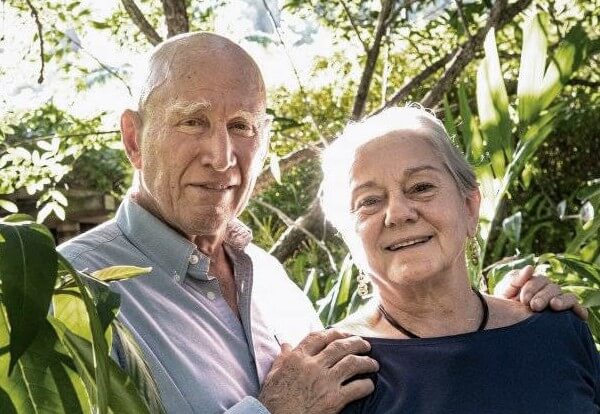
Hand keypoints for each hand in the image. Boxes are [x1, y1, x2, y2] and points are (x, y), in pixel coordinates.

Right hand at [258, 329, 377, 413]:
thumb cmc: (272, 400)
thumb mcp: (273, 374)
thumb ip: (282, 358)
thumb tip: (286, 344)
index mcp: (297, 358)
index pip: (319, 337)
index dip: (335, 333)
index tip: (344, 334)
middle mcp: (313, 366)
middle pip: (340, 346)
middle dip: (356, 343)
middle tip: (365, 345)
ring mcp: (325, 382)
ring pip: (352, 363)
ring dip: (366, 362)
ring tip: (373, 364)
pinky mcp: (334, 400)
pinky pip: (357, 388)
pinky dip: (366, 385)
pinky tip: (369, 385)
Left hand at [494, 265, 587, 319]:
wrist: (506, 321)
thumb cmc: (504, 305)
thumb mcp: (505, 291)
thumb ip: (515, 280)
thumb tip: (530, 267)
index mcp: (535, 282)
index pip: (539, 280)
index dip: (532, 288)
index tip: (523, 299)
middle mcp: (549, 290)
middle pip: (553, 288)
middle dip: (543, 296)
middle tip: (534, 306)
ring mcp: (558, 301)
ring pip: (567, 296)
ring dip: (562, 300)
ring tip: (554, 306)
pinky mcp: (567, 315)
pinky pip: (578, 309)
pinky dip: (580, 310)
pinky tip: (578, 315)